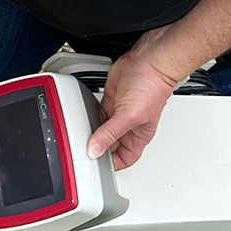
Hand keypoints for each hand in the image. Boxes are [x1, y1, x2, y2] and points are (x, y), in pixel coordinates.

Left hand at [86, 52, 179, 169]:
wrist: (147, 62)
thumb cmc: (151, 87)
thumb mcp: (129, 116)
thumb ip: (110, 134)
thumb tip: (95, 150)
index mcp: (138, 136)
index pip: (125, 159)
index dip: (112, 165)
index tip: (96, 167)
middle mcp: (128, 126)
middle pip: (110, 146)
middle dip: (97, 149)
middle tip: (82, 152)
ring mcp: (118, 113)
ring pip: (101, 130)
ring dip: (91, 133)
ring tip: (79, 137)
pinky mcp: (110, 101)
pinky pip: (96, 114)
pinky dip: (88, 117)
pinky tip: (82, 119)